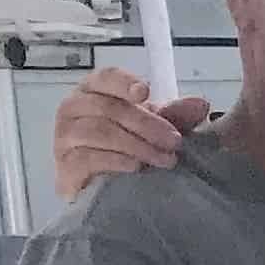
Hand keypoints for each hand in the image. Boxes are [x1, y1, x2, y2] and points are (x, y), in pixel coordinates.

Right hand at [54, 65, 215, 202]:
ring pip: (100, 132)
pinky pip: (88, 158)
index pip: (106, 77)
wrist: (103, 186)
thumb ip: (175, 116)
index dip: (124, 82)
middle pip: (109, 107)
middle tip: (174, 141)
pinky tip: (136, 167)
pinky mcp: (64, 164)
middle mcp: (74, 108)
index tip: (145, 92)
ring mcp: (65, 136)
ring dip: (138, 145)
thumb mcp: (154, 128)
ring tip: (164, 159)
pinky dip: (116, 161)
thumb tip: (200, 104)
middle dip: (147, 124)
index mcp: (94, 91)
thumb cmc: (125, 147)